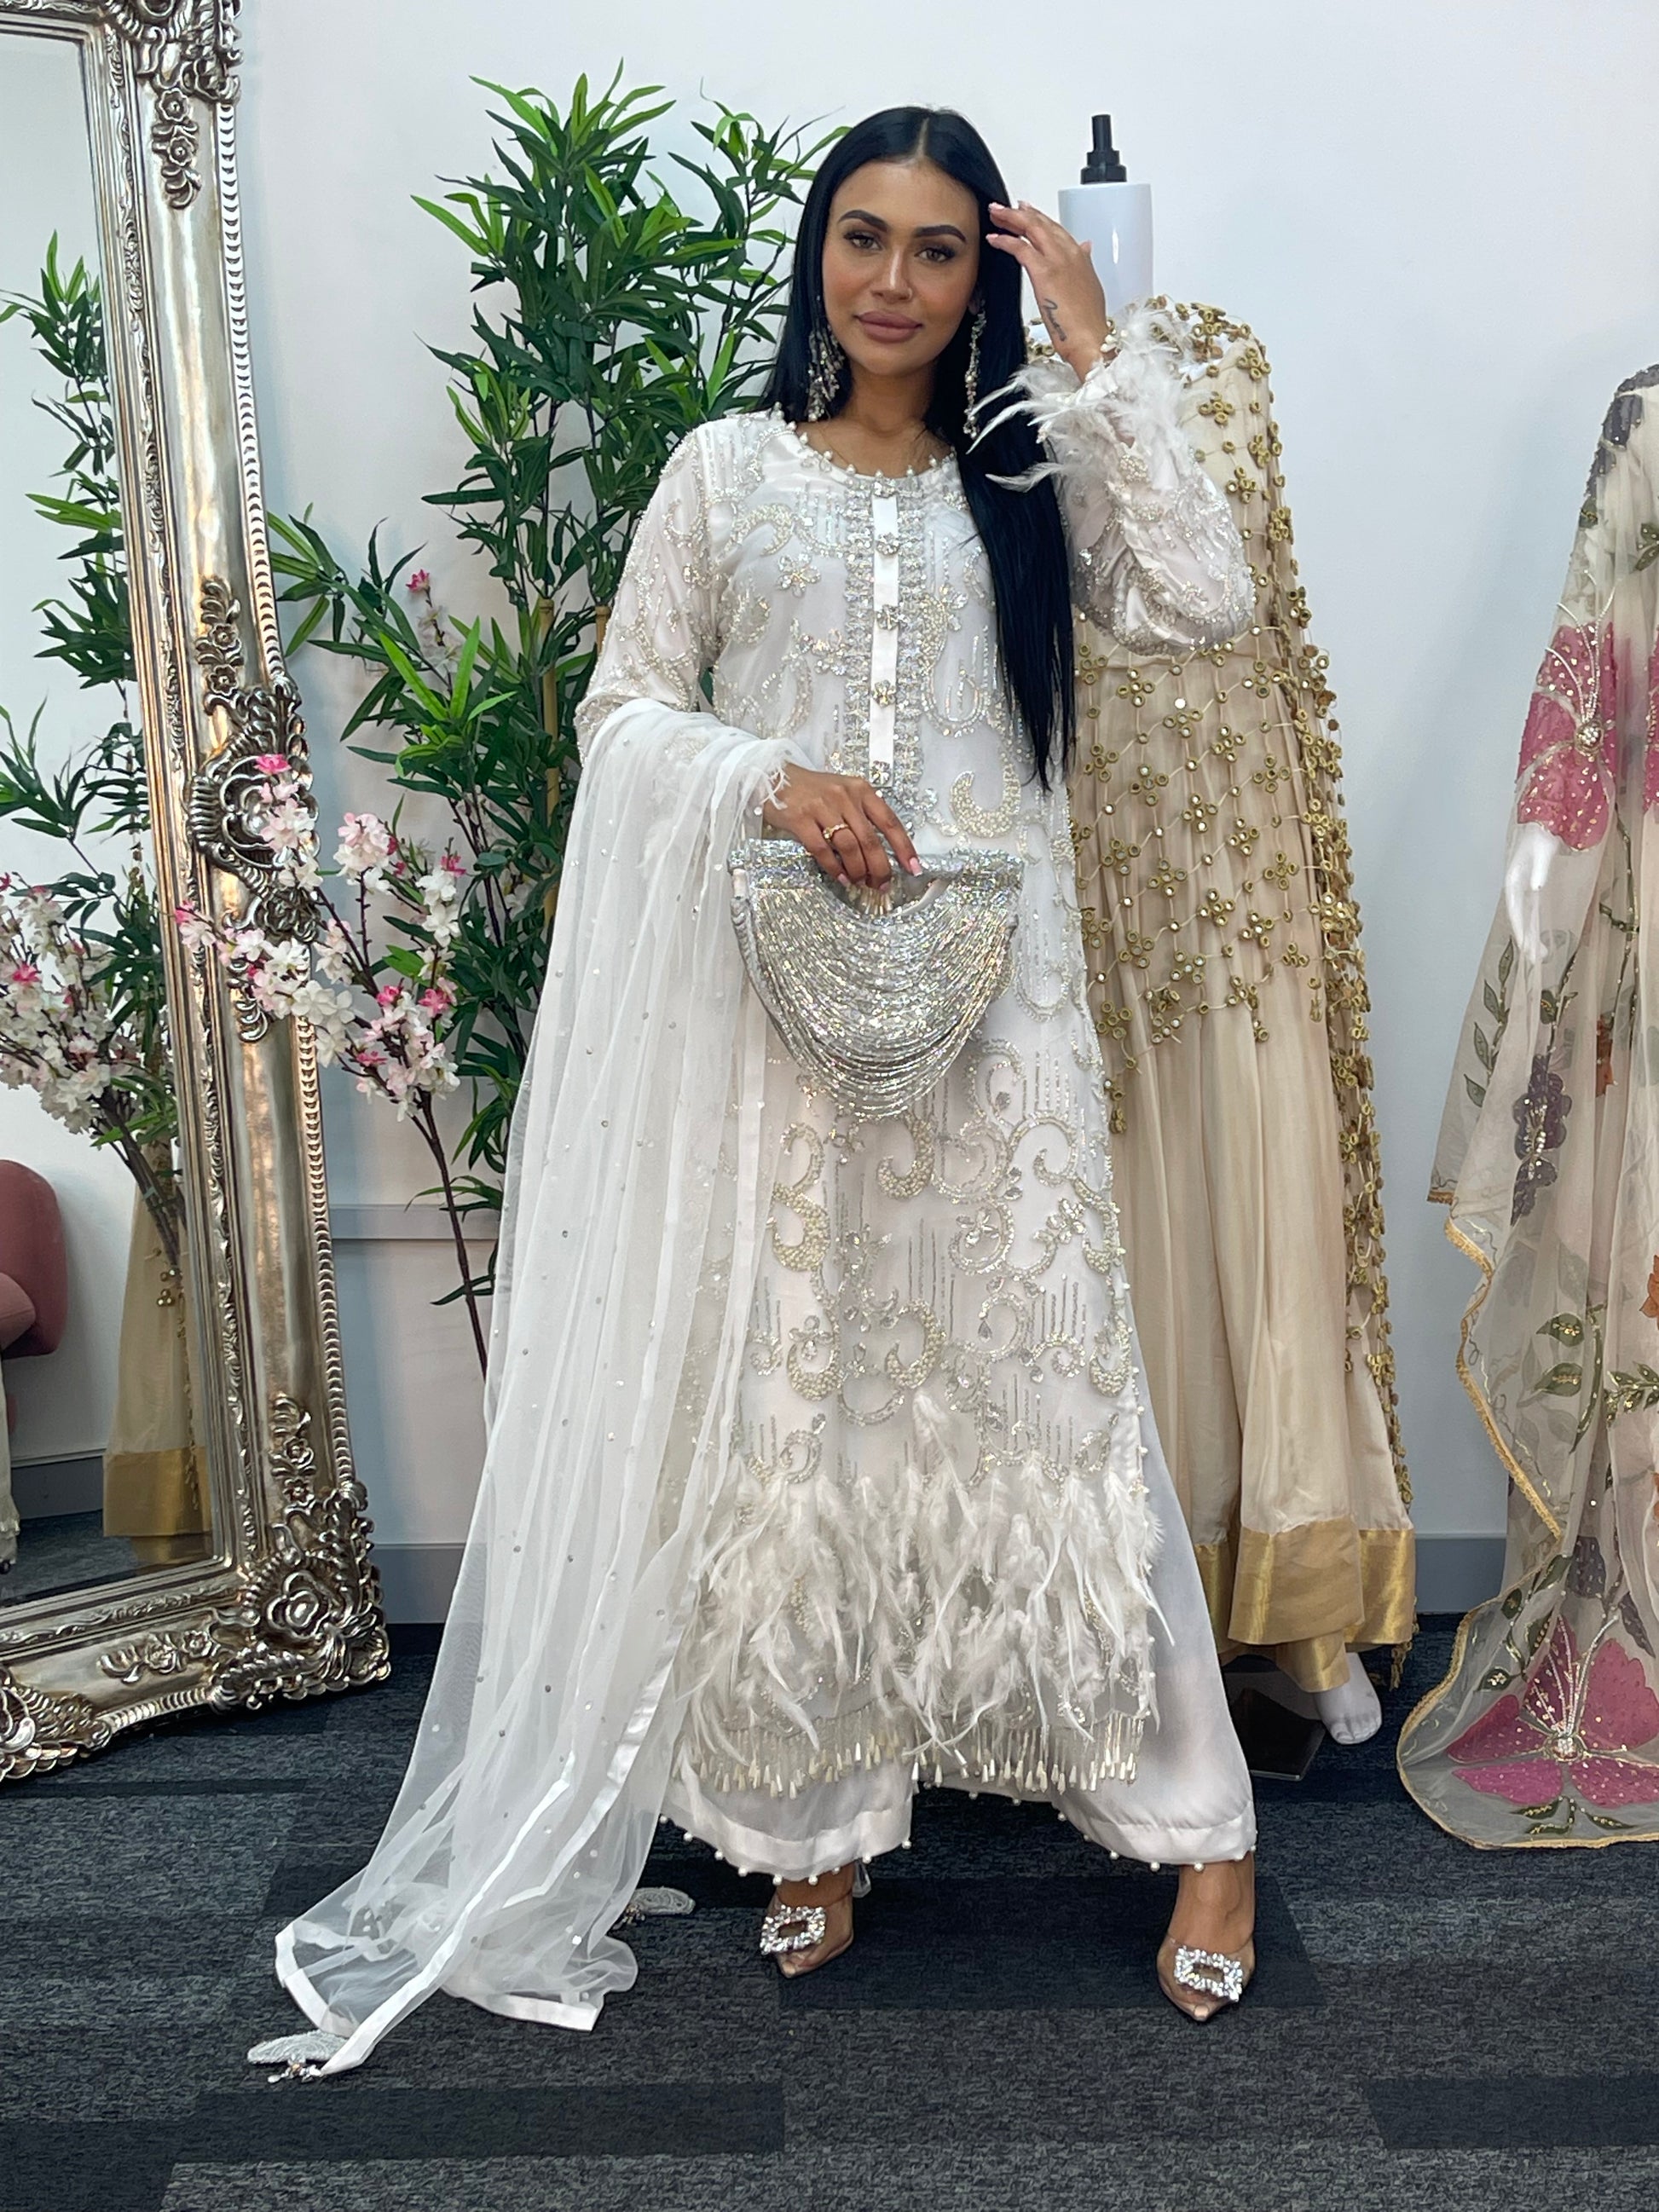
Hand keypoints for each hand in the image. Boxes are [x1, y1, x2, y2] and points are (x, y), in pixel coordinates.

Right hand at [762, 766, 920, 889]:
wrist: (775, 777)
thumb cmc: (813, 790)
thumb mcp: (844, 793)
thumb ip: (862, 815)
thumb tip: (880, 853)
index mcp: (861, 790)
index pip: (889, 822)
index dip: (903, 847)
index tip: (913, 868)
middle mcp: (844, 796)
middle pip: (870, 840)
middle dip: (880, 868)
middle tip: (881, 885)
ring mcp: (822, 807)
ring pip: (849, 847)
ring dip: (857, 870)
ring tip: (859, 882)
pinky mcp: (800, 819)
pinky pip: (822, 850)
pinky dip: (834, 867)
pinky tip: (840, 877)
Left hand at [986, 200, 1111, 381]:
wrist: (1090, 339)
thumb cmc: (1089, 323)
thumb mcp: (1090, 287)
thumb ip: (1084, 266)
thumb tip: (1086, 249)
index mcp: (1080, 257)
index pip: (1056, 229)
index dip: (1039, 218)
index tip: (1026, 211)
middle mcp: (1070, 253)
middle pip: (1042, 223)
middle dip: (1021, 213)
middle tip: (1004, 208)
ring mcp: (1057, 260)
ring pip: (1031, 228)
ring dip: (1010, 218)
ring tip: (995, 213)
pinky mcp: (1043, 272)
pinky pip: (1020, 248)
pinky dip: (1005, 240)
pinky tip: (994, 237)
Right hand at [1504, 820, 1560, 966]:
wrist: (1543, 824)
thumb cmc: (1541, 837)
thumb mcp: (1542, 852)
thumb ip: (1539, 870)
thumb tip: (1536, 888)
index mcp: (1513, 881)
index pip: (1515, 911)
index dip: (1521, 930)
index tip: (1527, 947)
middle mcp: (1516, 889)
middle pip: (1519, 919)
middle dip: (1527, 939)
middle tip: (1537, 959)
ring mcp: (1523, 890)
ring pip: (1525, 917)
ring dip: (1532, 936)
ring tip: (1542, 954)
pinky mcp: (1532, 889)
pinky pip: (1532, 912)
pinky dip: (1535, 926)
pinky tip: (1541, 935)